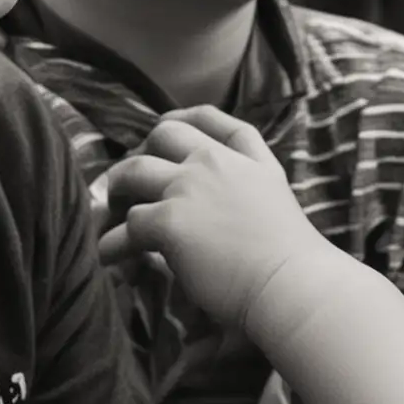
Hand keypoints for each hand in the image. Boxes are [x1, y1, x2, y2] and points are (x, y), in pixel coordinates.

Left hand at [101, 107, 334, 333]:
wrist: (291, 284)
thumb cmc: (291, 262)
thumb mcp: (276, 204)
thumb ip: (244, 190)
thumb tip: (208, 211)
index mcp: (249, 158)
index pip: (211, 118)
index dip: (182, 118)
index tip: (165, 126)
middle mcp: (215, 162)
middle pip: (164, 134)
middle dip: (143, 153)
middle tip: (133, 182)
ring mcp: (189, 186)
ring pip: (133, 171)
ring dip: (117, 191)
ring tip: (111, 215)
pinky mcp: (169, 221)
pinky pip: (127, 224)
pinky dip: (113, 243)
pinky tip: (112, 257)